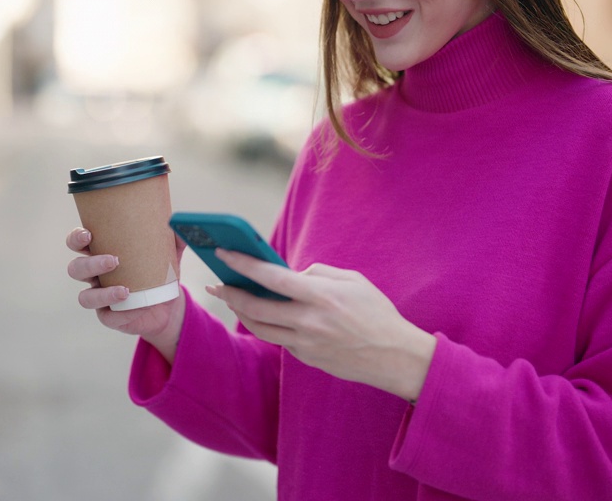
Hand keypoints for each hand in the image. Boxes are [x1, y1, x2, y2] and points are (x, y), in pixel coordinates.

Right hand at [65, 227, 186, 362]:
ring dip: (102, 294)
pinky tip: (136, 307)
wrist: (169, 305)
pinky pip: (108, 317)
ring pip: (85, 297)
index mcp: (101, 254)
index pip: (78, 243)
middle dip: (90, 264)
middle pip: (76, 269)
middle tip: (114, 260)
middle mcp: (94, 276)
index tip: (88, 234)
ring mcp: (99, 298)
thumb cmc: (160, 272)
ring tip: (125, 290)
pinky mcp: (110, 317)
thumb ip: (174, 238)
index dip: (76, 238)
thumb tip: (177, 224)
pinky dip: (122, 313)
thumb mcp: (169, 254)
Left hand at [206, 250, 436, 402]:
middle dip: (230, 294)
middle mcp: (309, 322)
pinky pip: (280, 340)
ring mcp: (306, 344)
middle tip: (216, 284)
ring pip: (260, 328)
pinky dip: (268, 326)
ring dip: (241, 313)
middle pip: (255, 308)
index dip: (243, 264)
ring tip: (232, 299)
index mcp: (321, 296)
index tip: (222, 253)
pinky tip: (263, 315)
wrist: (395, 357)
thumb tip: (291, 275)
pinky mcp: (307, 359)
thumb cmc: (377, 312)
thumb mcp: (353, 280)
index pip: (271, 277)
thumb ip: (319, 273)